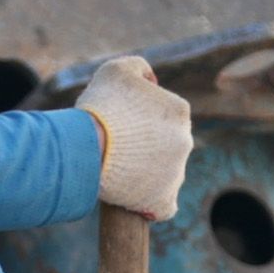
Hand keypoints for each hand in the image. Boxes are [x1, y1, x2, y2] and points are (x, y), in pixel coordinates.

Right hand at [79, 53, 191, 218]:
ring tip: (120, 170)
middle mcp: (185, 142)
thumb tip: (150, 80)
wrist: (88, 148)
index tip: (121, 122)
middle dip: (148, 145)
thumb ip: (139, 69)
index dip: (141, 118)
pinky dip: (152, 202)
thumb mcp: (117, 69)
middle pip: (167, 144)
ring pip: (165, 172)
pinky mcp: (165, 200)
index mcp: (179, 111)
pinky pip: (164, 204)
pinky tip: (136, 197)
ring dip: (148, 172)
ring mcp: (177, 173)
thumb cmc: (101, 106)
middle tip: (119, 147)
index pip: (164, 114)